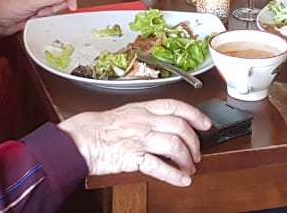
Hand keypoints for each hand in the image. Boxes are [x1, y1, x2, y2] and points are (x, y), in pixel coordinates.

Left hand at [0, 0, 74, 41]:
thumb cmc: (4, 7)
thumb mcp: (30, 0)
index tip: (71, 6)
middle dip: (56, 7)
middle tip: (43, 9)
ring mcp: (39, 2)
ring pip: (57, 8)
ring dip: (49, 14)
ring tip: (35, 14)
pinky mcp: (37, 12)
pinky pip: (49, 16)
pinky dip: (45, 20)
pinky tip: (34, 19)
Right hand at [58, 99, 210, 186]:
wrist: (80, 139)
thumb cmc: (100, 127)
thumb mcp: (127, 113)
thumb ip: (147, 116)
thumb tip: (168, 124)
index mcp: (143, 109)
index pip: (176, 106)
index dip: (195, 114)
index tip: (206, 124)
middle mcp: (143, 121)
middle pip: (180, 127)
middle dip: (194, 143)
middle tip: (196, 154)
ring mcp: (138, 139)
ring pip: (174, 145)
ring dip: (186, 160)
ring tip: (188, 169)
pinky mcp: (132, 157)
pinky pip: (158, 166)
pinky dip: (174, 175)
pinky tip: (181, 180)